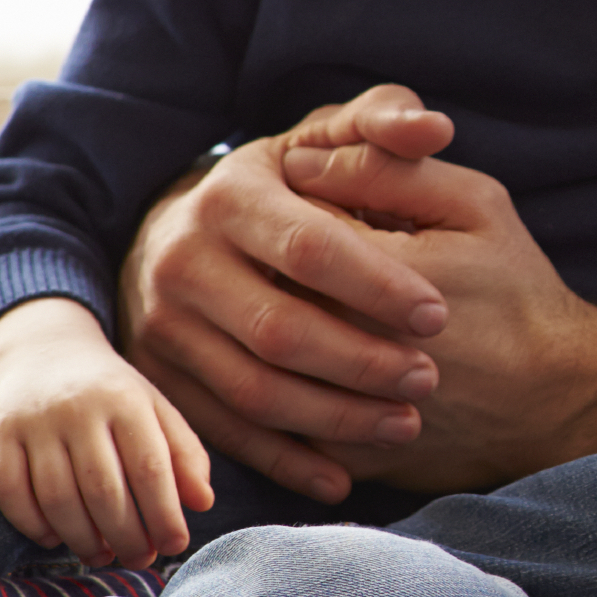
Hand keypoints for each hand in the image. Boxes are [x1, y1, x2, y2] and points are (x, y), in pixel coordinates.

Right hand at [0, 299, 212, 566]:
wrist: (44, 354)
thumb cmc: (113, 395)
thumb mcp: (155, 410)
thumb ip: (184, 454)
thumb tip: (203, 503)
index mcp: (127, 400)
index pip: (150, 468)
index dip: (164, 514)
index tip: (176, 545)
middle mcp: (79, 408)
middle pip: (103, 489)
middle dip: (126, 535)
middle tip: (140, 559)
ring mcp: (34, 420)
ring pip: (56, 497)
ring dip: (82, 538)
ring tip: (101, 556)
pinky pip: (10, 490)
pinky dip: (32, 524)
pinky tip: (55, 539)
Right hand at [116, 86, 458, 503]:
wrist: (179, 232)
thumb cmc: (281, 186)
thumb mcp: (322, 140)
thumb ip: (380, 123)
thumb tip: (437, 128)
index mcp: (228, 196)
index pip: (311, 249)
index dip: (380, 285)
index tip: (439, 314)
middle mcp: (181, 262)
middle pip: (281, 329)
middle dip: (363, 362)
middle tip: (428, 379)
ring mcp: (162, 327)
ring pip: (254, 390)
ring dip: (335, 417)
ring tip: (406, 423)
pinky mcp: (158, 379)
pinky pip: (223, 433)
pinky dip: (285, 460)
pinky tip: (344, 474)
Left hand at [278, 138, 596, 491]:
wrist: (556, 398)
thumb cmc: (518, 293)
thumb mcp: (475, 206)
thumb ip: (389, 171)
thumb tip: (301, 161)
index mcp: (367, 271)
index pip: (290, 222)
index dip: (314, 210)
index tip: (352, 219)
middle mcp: (339, 341)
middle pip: (264, 288)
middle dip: (294, 274)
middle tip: (342, 275)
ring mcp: (333, 407)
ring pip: (262, 359)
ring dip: (284, 334)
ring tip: (340, 322)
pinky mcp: (336, 455)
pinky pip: (280, 421)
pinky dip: (289, 392)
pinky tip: (324, 373)